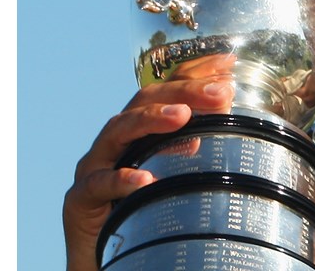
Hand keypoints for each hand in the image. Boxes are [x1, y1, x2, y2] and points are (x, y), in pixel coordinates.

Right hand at [63, 54, 235, 270]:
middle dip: (185, 92)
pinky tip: (145, 179)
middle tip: (221, 92)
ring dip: (152, 119)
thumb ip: (199, 145)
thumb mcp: (176, 174)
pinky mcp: (80, 197)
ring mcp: (95, 164)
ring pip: (119, 130)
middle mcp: (117, 139)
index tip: (229, 63)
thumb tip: (233, 117)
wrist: (105, 257)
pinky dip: (121, 179)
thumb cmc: (146, 209)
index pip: (168, 89)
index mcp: (142, 128)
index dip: (196, 73)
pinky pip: (98, 184)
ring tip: (183, 116)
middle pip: (146, 100)